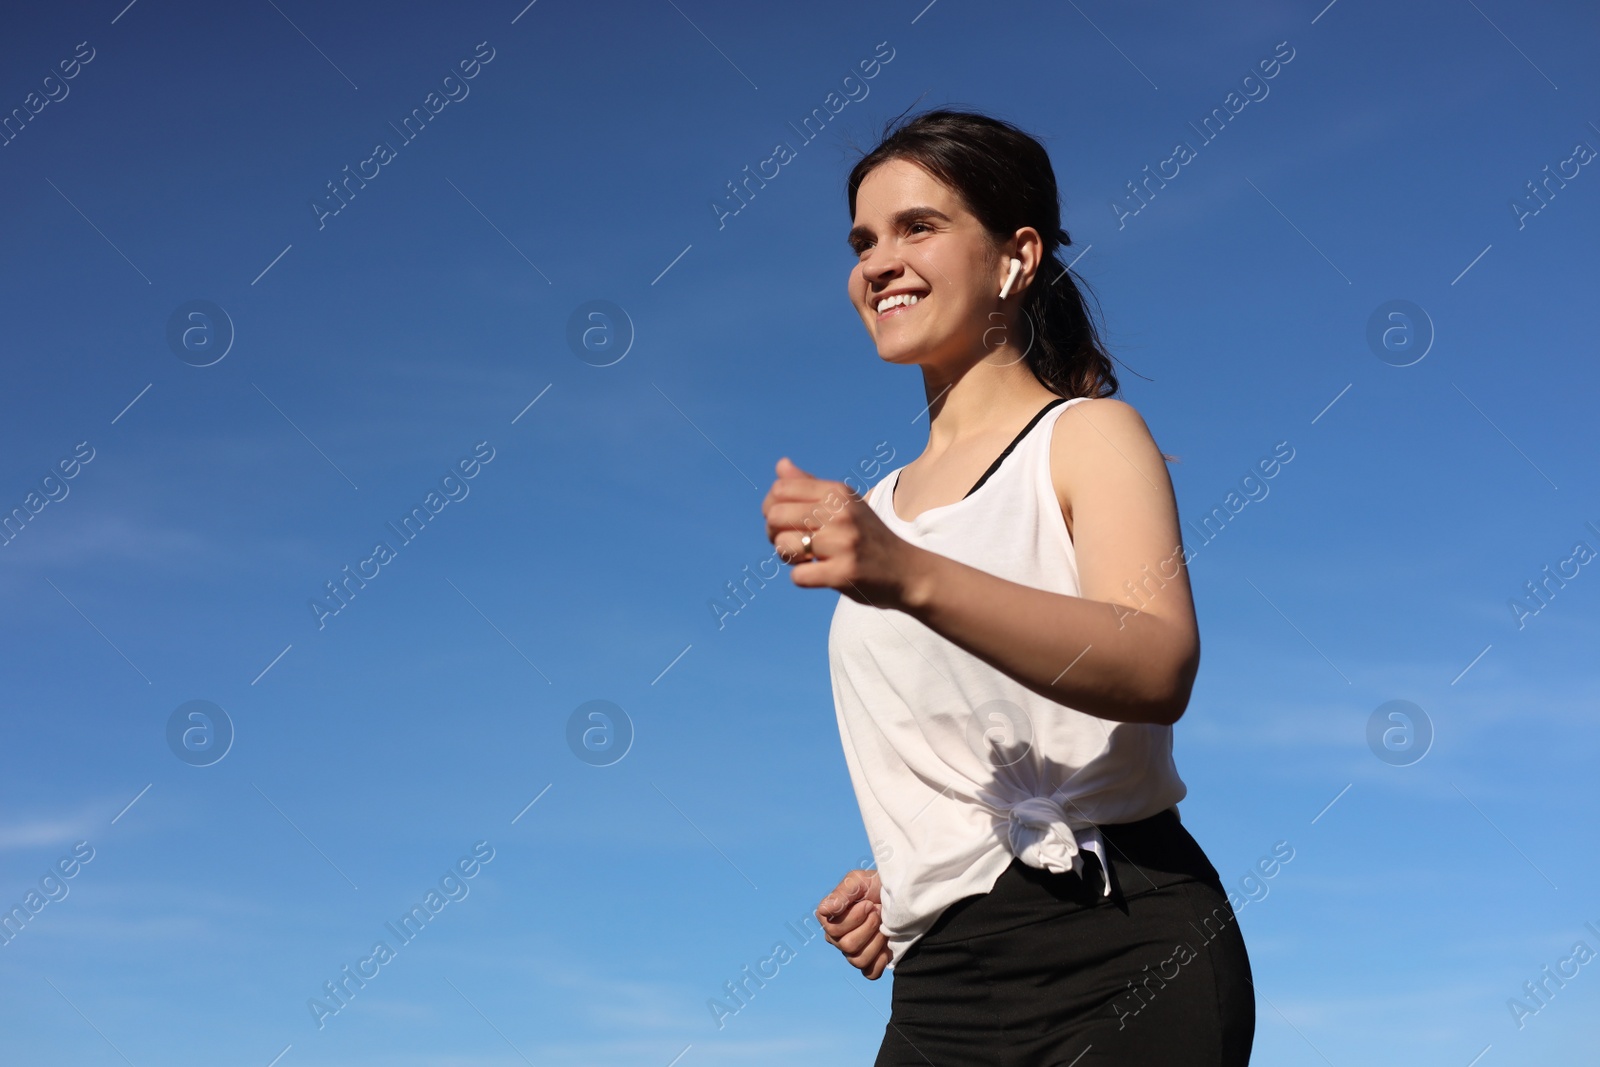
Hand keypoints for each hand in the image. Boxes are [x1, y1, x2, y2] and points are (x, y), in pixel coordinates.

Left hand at [762, 456, 923, 608]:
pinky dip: (802, 578)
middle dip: (773, 533)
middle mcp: (841, 513)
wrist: (907, 570)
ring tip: (806, 558)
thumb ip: (809, 485)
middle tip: (791, 542)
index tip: (784, 522)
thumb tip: (781, 464)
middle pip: (776, 516)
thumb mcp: (845, 504)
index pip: (780, 490)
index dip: (771, 508)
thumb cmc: (868, 535)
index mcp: (838, 492)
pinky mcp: (844, 572)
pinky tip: (819, 574)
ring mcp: (843, 543)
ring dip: (788, 557)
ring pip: (783, 546)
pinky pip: (799, 576)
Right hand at [816, 868, 891, 979]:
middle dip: (868, 927)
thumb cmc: (875, 885)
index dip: (853, 918)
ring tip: (884, 926)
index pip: (833, 930)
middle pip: (846, 945)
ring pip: (858, 960)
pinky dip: (880, 960)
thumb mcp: (857, 881)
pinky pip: (870, 973)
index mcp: (830, 920)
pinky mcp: (871, 963)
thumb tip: (825, 911)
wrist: (900, 896)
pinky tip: (887, 945)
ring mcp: (853, 952)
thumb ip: (840, 894)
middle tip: (878, 913)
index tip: (868, 903)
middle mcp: (838, 939)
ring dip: (876, 941)